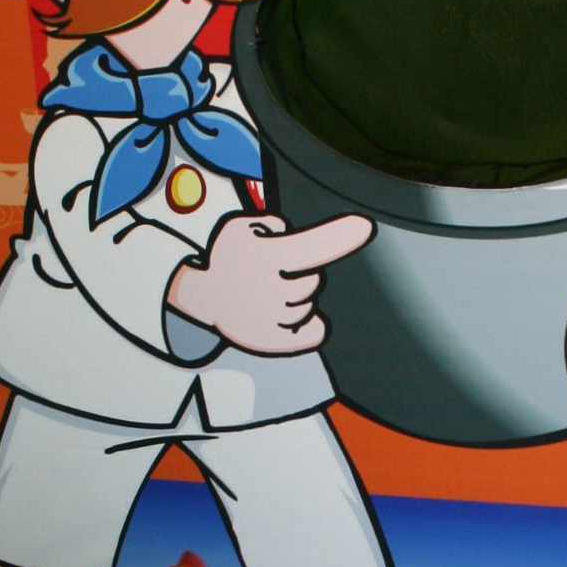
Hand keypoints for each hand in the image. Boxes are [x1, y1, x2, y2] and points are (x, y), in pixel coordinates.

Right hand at [170, 213, 375, 355]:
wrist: (203, 297)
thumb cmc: (228, 259)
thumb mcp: (241, 227)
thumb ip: (272, 224)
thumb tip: (289, 236)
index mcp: (268, 258)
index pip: (311, 246)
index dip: (339, 236)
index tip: (363, 227)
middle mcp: (274, 289)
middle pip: (313, 281)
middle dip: (298, 275)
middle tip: (271, 274)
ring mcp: (276, 318)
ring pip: (309, 306)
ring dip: (295, 299)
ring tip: (266, 295)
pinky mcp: (278, 341)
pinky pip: (314, 331)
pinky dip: (311, 325)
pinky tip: (292, 317)